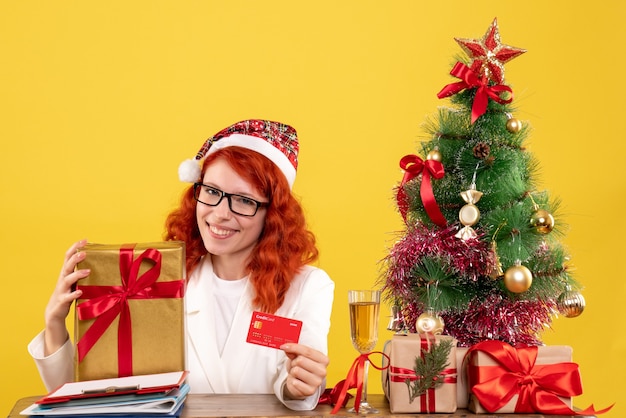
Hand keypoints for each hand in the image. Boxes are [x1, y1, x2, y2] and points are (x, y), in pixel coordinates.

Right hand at [43, 239, 89, 354]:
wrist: (54, 312)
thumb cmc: (69, 293)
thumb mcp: (75, 281)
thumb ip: (83, 272)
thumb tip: (102, 262)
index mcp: (66, 273)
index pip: (68, 257)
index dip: (75, 248)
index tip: (84, 240)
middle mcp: (62, 279)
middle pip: (67, 266)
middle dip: (75, 258)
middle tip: (85, 253)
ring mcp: (61, 290)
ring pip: (66, 280)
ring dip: (77, 274)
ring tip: (88, 271)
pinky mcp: (62, 301)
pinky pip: (67, 297)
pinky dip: (73, 294)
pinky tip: (80, 292)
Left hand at [280, 343, 328, 399]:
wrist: (301, 382)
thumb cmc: (302, 367)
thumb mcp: (299, 355)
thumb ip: (294, 350)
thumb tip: (286, 347)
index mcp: (323, 360)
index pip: (307, 351)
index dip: (294, 347)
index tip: (284, 346)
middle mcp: (323, 371)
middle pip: (301, 360)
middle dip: (294, 362)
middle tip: (296, 365)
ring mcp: (317, 382)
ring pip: (296, 370)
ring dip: (293, 372)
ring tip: (297, 374)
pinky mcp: (310, 391)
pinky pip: (295, 382)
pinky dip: (292, 381)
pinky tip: (297, 381)